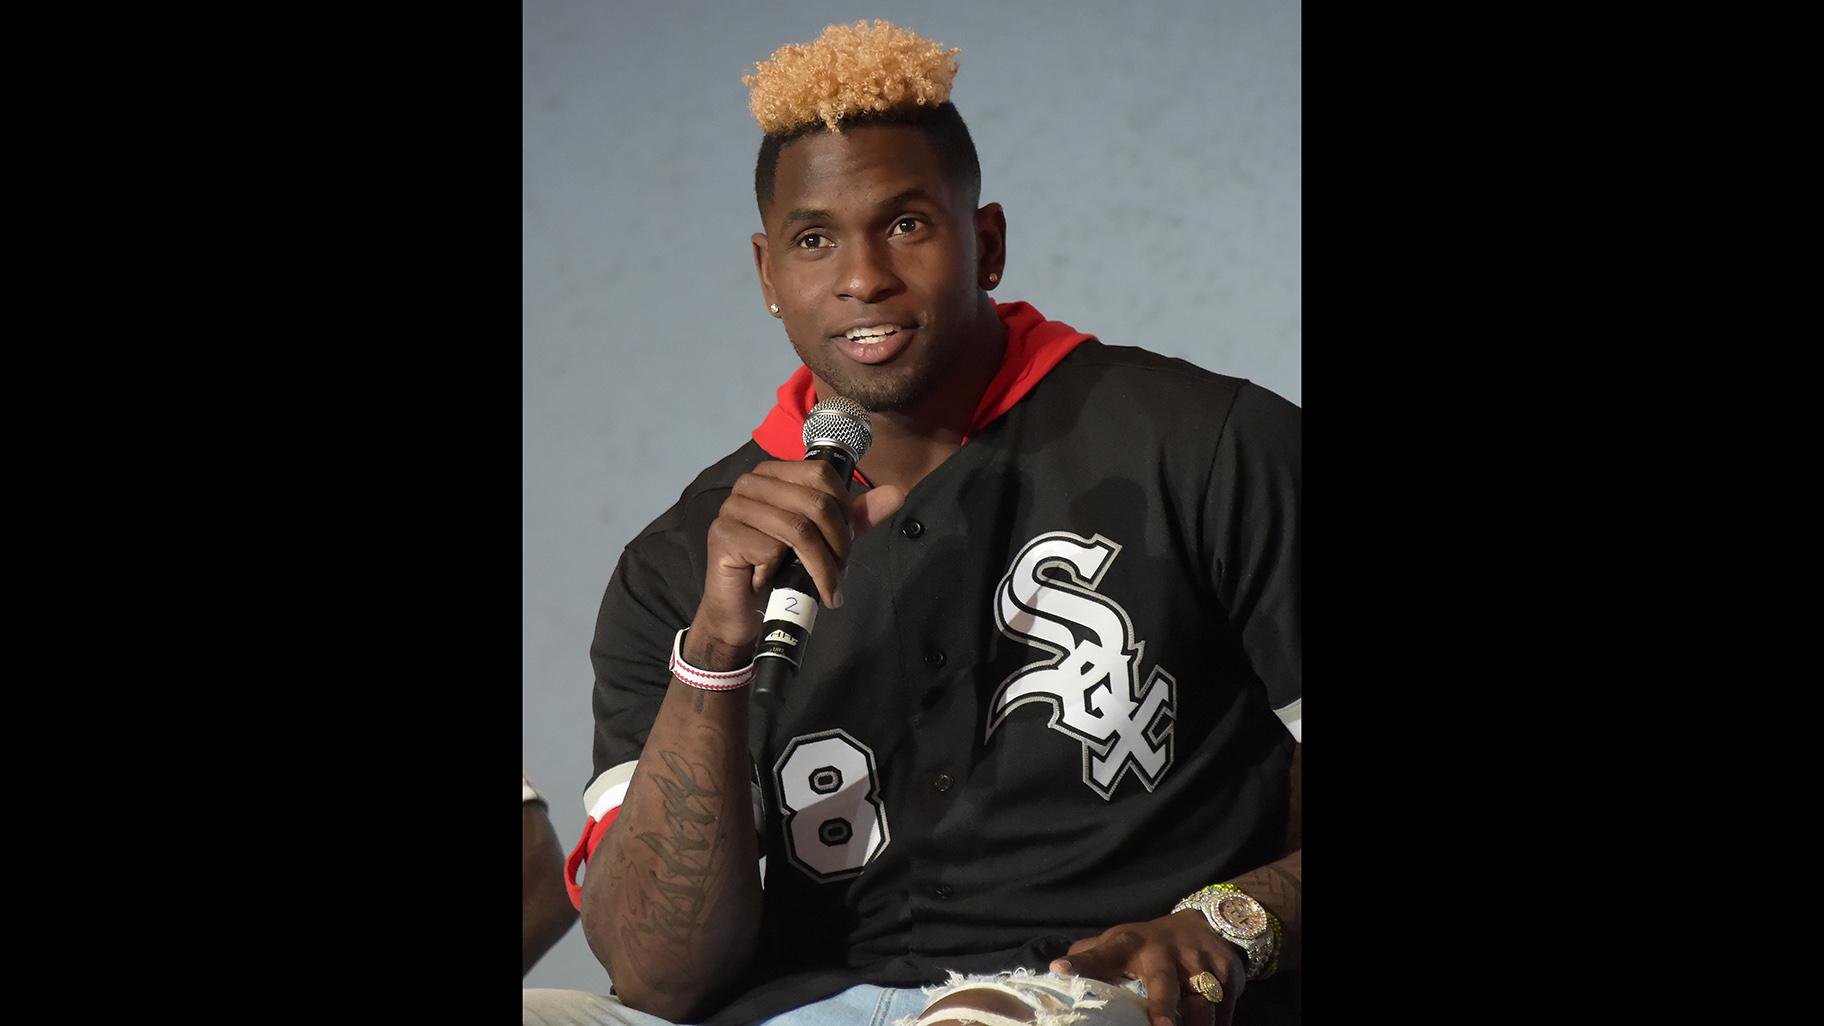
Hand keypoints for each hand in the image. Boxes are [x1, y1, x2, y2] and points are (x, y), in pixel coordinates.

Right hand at [690, 459, 902, 663]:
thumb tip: (896, 493)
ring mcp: (733, 507)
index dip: (844, 510)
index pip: (822, 474)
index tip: (846, 544)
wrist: (742, 611)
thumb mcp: (824, 541)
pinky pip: (771, 549)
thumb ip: (856, 517)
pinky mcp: (722, 535)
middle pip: (815, 503)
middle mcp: (750, 483)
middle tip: (839, 575)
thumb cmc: (780, 571)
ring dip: (819, 567)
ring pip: (798, 529)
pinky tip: (772, 581)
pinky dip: (781, 572)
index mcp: (774, 474)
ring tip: (824, 588)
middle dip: (838, 546)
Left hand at [1050, 911, 1245, 1025]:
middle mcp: (1166, 953)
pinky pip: (1224, 1010)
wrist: (1205, 922)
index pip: (1102, 954)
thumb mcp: (1119, 942)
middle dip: (1162, 1010)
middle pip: (1164, 984)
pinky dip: (1218, 1025)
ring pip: (1201, 1003)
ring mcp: (1200, 963)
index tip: (1062, 971)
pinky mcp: (1228, 973)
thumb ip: (1090, 957)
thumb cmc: (1149, 944)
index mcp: (1130, 945)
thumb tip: (1055, 973)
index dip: (1083, 964)